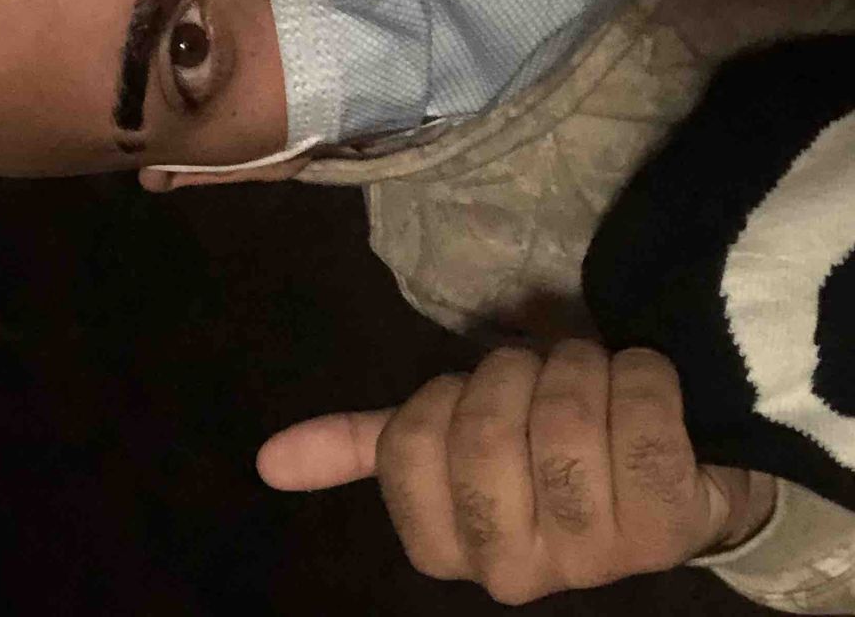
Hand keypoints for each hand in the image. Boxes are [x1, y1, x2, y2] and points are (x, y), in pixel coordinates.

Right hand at [257, 342, 774, 603]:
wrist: (661, 481)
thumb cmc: (538, 454)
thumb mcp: (446, 444)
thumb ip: (359, 448)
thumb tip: (267, 460)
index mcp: (450, 548)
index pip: (409, 442)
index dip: (446, 397)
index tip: (480, 403)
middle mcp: (516, 571)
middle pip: (482, 431)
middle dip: (513, 376)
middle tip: (541, 379)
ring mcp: (598, 556)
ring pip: (559, 420)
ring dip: (577, 368)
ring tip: (592, 380)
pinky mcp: (672, 524)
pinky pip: (639, 415)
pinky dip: (638, 374)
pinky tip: (641, 385)